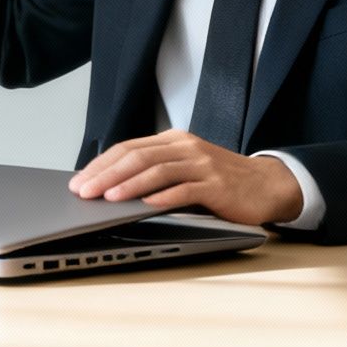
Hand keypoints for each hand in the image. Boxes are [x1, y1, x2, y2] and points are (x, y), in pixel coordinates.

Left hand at [68, 129, 301, 226]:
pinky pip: (185, 190)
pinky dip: (163, 197)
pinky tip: (146, 206)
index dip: (100, 164)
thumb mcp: (186, 166)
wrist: (267, 185)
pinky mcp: (217, 186)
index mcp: (174, 141)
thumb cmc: (221, 180)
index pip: (128, 148)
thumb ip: (156, 169)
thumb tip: (111, 184)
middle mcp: (185, 147)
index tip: (79, 181)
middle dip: (105, 175)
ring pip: (157, 171)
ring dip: (128, 185)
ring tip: (107, 198)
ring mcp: (202, 165)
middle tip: (83, 191)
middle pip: (137, 157)